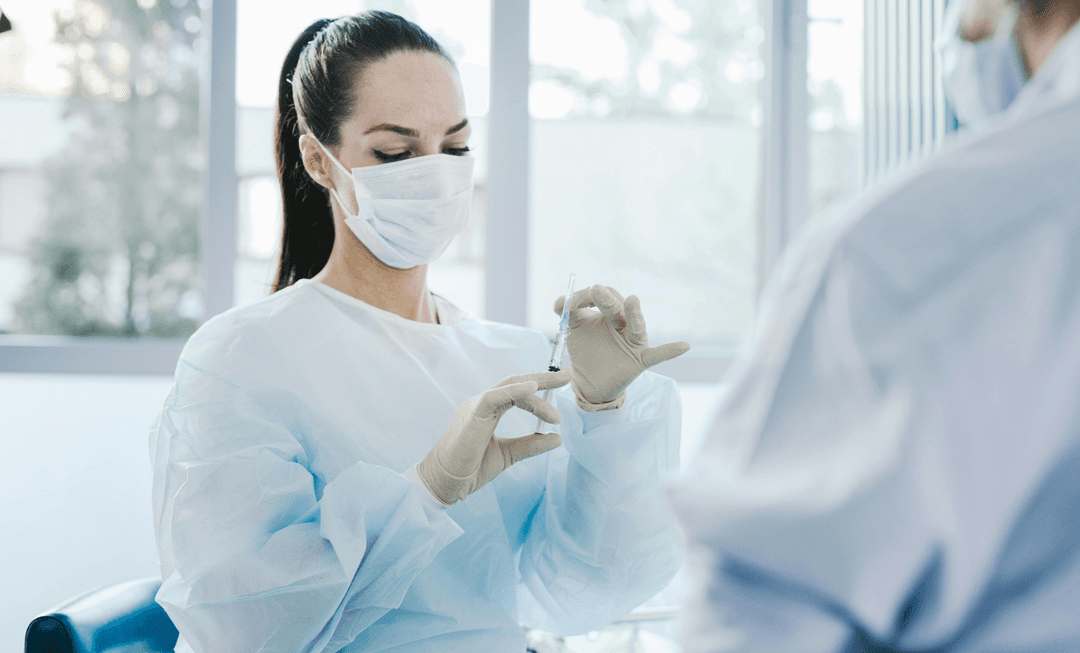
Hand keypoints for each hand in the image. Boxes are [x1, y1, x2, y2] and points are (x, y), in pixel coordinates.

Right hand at [417, 370, 570, 504]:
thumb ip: (531, 444)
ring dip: (537, 391)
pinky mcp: (472, 413)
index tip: (563, 387)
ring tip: (558, 404)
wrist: (446, 483)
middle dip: (544, 378)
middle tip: (568, 376)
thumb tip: (557, 438)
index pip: (519, 392)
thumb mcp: (508, 454)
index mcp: (489, 410)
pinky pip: (495, 396)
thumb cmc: (470, 468)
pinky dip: (515, 390)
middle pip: (517, 383)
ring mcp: (476, 405)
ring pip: (510, 387)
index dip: (541, 388)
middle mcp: (483, 403)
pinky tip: (533, 387)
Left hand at [555, 285, 689, 408]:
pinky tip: (684, 346)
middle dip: (606, 300)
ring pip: (636, 325)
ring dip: (633, 314)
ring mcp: (633, 342)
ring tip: (632, 301)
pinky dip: (670, 351)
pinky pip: (657, 355)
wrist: (590, 382)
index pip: (602, 297)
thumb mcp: (574, 328)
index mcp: (609, 313)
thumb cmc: (586, 349)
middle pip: (617, 308)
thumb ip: (567, 312)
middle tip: (596, 290)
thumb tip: (560, 301)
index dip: (585, 297)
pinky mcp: (640, 360)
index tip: (566, 303)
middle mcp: (623, 323)